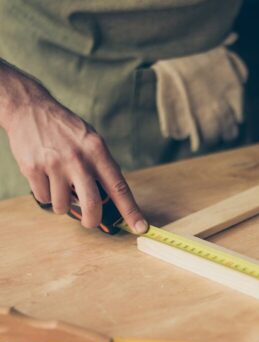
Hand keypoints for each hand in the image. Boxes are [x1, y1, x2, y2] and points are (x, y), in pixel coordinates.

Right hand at [4, 80, 146, 232]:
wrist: (30, 109)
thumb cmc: (67, 130)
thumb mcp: (92, 141)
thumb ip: (102, 167)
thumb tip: (111, 200)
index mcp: (98, 151)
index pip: (119, 187)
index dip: (131, 211)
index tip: (141, 227)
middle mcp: (78, 159)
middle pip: (92, 204)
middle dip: (92, 220)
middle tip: (90, 221)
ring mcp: (54, 165)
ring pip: (62, 206)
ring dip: (63, 203)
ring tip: (61, 185)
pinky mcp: (32, 169)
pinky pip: (43, 198)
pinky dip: (46, 194)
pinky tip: (46, 177)